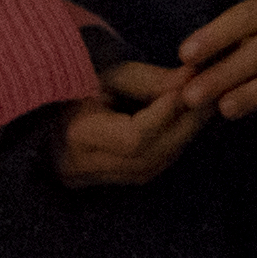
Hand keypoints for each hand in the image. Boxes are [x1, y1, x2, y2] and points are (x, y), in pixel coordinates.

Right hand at [53, 61, 203, 186]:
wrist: (45, 112)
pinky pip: (147, 172)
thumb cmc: (77, 84)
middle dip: (184, 127)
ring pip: (151, 168)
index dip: (164, 116)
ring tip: (204, 108)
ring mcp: (94, 181)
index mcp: (76, 134)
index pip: (132, 137)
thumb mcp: (109, 74)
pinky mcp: (106, 184)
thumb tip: (194, 79)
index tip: (188, 88)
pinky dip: (171, 148)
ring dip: (182, 138)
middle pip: (148, 157)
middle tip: (211, 97)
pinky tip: (185, 126)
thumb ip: (151, 80)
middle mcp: (82, 167)